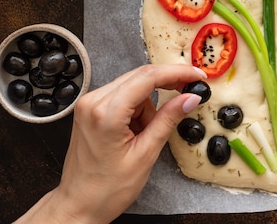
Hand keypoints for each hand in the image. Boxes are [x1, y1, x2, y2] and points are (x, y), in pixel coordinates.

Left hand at [15, 64, 204, 223]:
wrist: (80, 204)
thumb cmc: (106, 189)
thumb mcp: (145, 154)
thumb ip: (168, 120)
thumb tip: (189, 97)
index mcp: (106, 113)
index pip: (148, 77)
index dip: (177, 73)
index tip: (197, 76)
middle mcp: (93, 102)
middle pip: (140, 76)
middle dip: (167, 84)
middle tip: (188, 93)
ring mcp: (89, 104)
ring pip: (133, 86)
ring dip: (148, 104)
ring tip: (145, 134)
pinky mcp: (90, 109)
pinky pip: (122, 96)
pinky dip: (136, 108)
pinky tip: (136, 130)